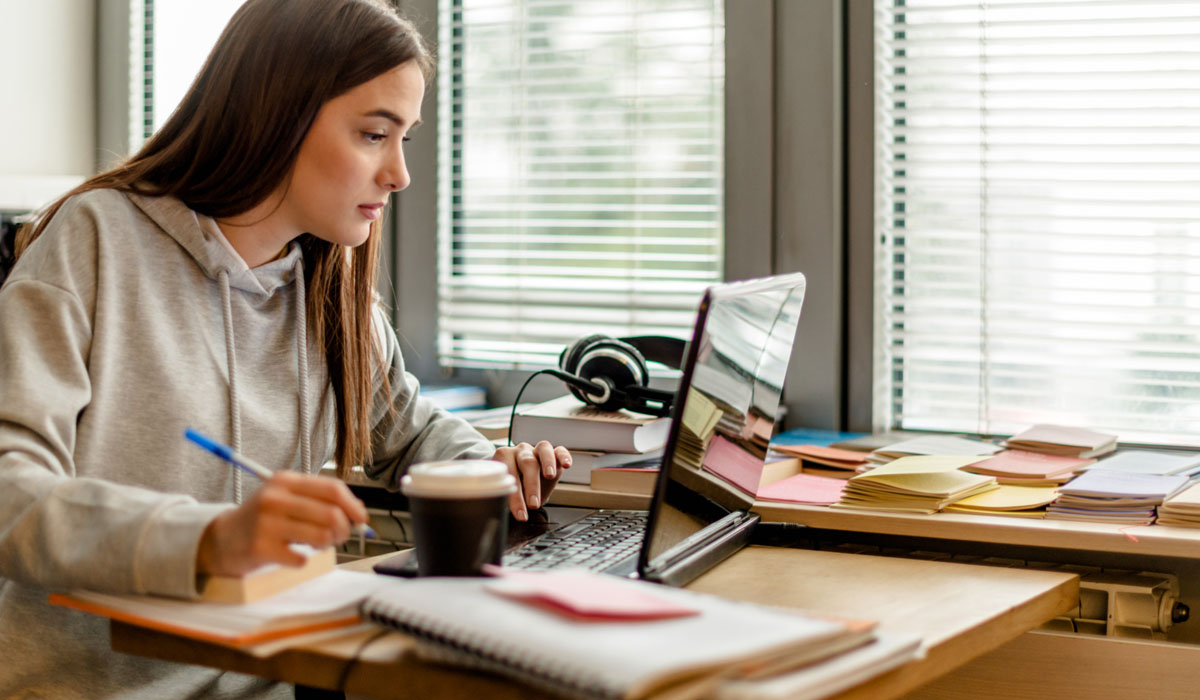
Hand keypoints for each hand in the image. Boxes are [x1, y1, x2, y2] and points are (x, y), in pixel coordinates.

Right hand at [196, 471, 368, 576]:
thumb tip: (359, 513)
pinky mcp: (260, 547)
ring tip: (316, 544)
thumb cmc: (264, 519)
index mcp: (285, 481)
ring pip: (321, 536)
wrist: (222, 539)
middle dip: (342, 530)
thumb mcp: (287, 498)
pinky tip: (292, 554)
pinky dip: (302, 560)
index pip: (332, 489)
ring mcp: (266, 522)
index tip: (361, 519)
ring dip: (326, 545)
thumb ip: (319, 500)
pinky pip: (301, 558)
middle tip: (337, 537)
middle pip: (331, 514)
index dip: (353, 505)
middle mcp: (275, 498)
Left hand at [491, 441, 571, 520]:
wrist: (521, 478)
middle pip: (527, 463)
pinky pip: (559, 451)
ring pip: (543, 450)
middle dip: (531, 486)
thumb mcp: (507, 492)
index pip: (510, 474)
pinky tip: (566, 464)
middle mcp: (521, 451)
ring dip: (547, 463)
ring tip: (549, 475)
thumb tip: (503, 514)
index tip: (520, 514)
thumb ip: (506, 497)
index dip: (515, 496)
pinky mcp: (553, 453)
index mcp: (505, 456)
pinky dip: (564, 456)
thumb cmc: (513, 485)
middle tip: (534, 504)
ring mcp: (537, 450)